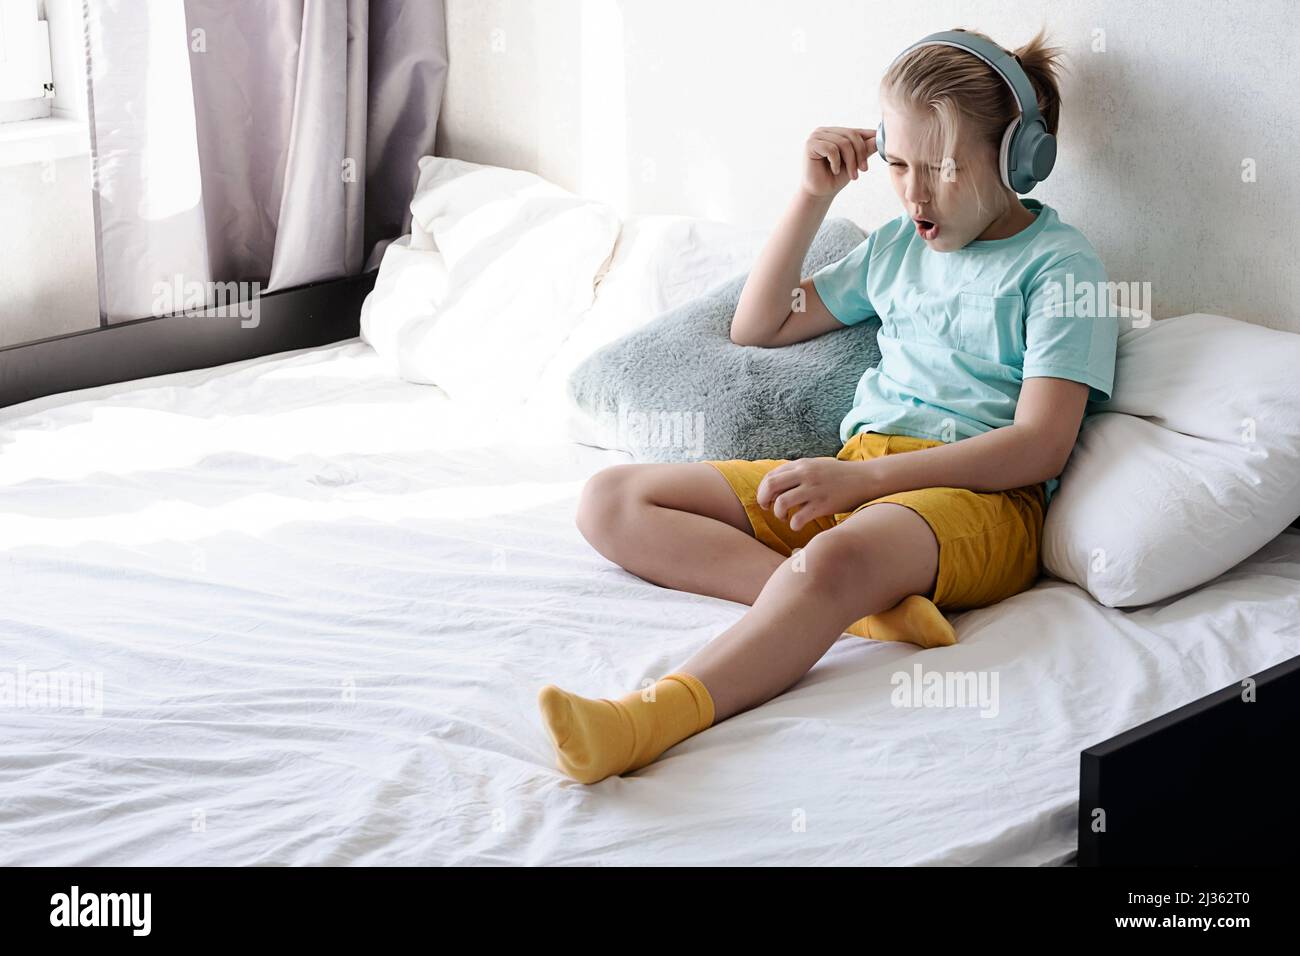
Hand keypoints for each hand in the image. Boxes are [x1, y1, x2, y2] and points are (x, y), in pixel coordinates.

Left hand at [755, 457, 880, 531]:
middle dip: (763, 500)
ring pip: (781, 503)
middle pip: (770, 486)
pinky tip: (797, 525)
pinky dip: (793, 524)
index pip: (770, 476)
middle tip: (768, 509)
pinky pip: (798, 518)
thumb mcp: (816, 465)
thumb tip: (775, 484)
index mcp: (801, 465)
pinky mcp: (823, 505)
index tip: (767, 499)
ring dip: (778, 514)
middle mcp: (805, 475)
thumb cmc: (839, 475)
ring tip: (785, 517)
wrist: (866, 479)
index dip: (762, 490)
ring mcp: (814, 490)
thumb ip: (797, 472)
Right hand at [801, 126, 875, 197]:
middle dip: (860, 154)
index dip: (869, 139)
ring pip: (843, 143)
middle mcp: (825, 131)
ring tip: (851, 175)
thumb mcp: (855, 162)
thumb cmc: (836, 178)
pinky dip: (836, 162)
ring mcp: (816, 136)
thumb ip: (865, 149)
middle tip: (864, 170)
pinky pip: (831, 149)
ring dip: (850, 162)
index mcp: (835, 132)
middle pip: (851, 135)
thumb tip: (879, 137)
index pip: (856, 131)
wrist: (819, 193)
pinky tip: (834, 171)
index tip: (881, 148)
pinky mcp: (810, 144)